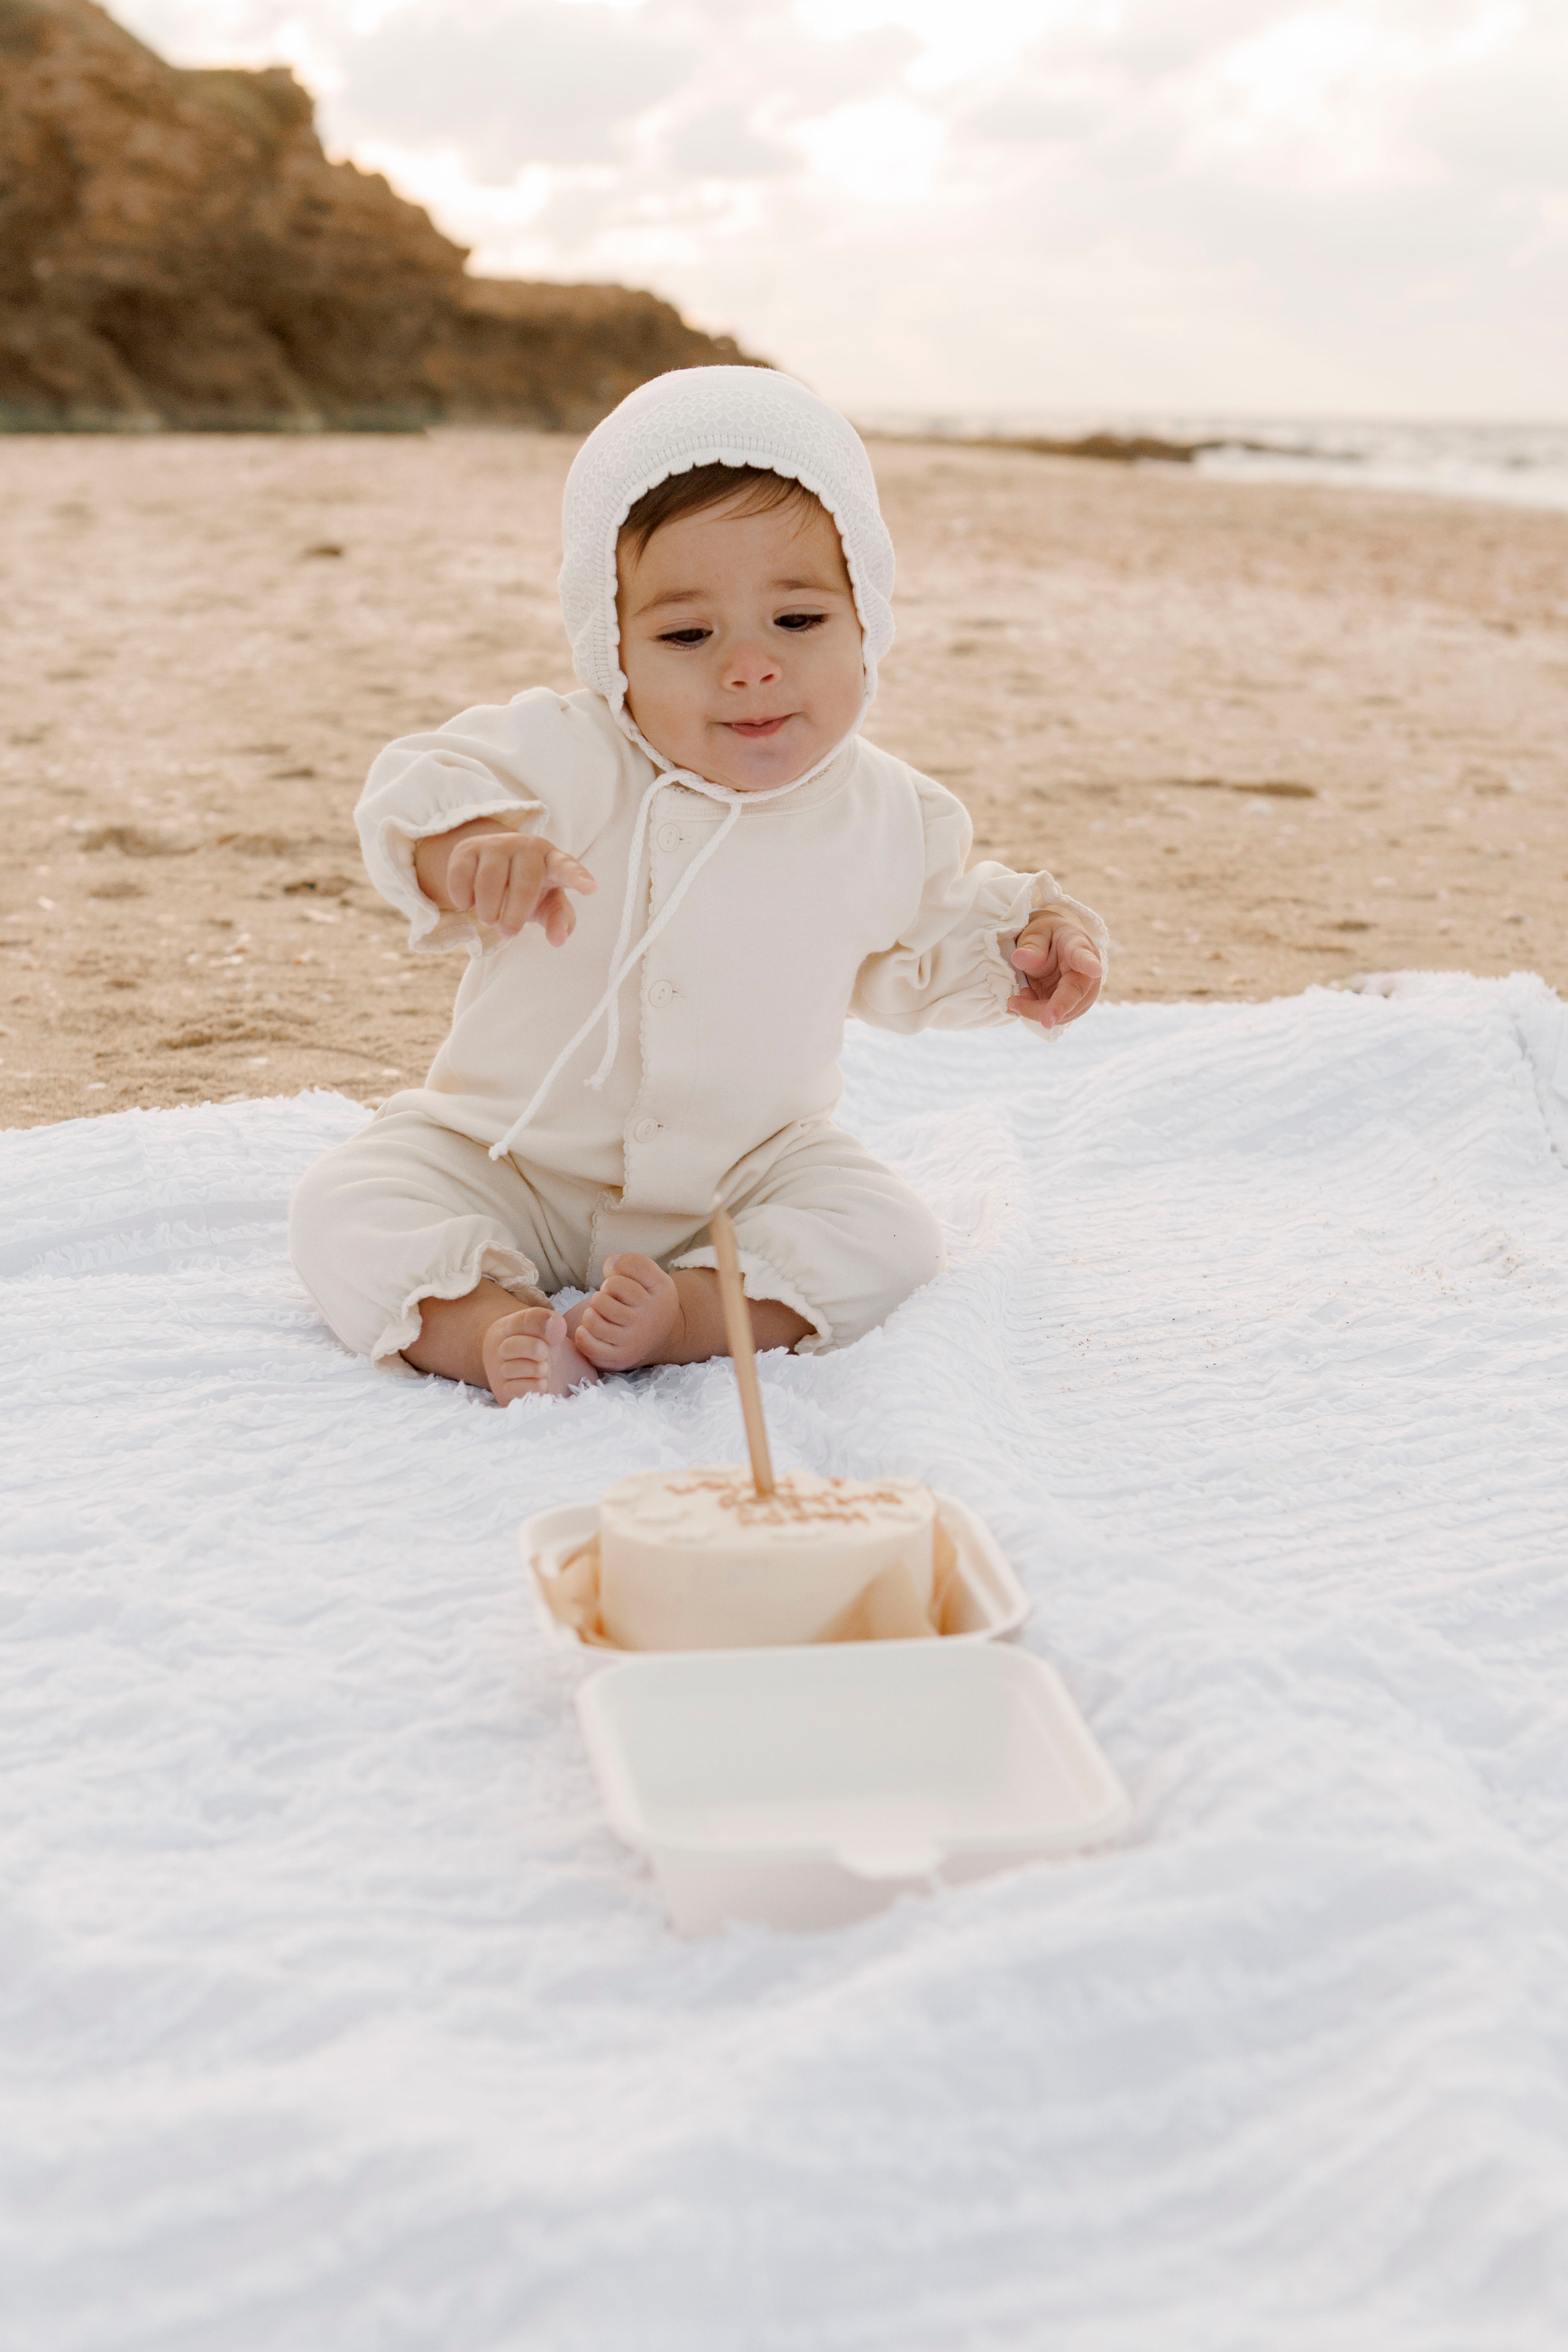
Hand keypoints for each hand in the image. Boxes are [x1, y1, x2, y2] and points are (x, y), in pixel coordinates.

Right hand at [415, 823, 594, 943]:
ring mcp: (496, 844)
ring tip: (489, 919)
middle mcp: (527, 846)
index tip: (590, 888)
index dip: (578, 878)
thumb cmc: (529, 888)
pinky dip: (463, 898)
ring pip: (489, 880)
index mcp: (553, 860)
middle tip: (508, 932)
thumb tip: (558, 940)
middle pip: (525, 883)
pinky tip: (468, 903)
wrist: (491, 863)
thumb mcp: (548, 904)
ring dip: (488, 909)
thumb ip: (559, 920)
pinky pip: (461, 876)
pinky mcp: (467, 849)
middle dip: (515, 915)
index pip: (568, 868)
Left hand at [1008, 913, 1102, 1030]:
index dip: (1088, 964)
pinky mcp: (1077, 1006)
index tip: (1094, 970)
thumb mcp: (1035, 935)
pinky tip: (1028, 999)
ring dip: (1037, 1011)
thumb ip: (1031, 947)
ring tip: (1017, 998)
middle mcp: (1087, 972)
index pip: (1083, 955)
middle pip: (1074, 993)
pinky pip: (1059, 1017)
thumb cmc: (1046, 939)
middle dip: (1059, 1007)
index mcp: (1077, 946)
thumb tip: (1019, 958)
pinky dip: (1038, 1013)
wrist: (1055, 948)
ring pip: (1066, 1011)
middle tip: (1045, 1021)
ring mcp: (1085, 992)